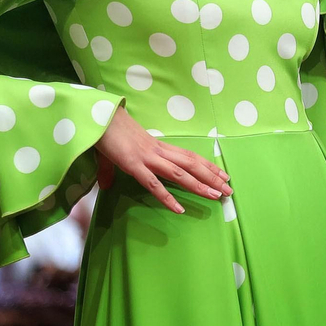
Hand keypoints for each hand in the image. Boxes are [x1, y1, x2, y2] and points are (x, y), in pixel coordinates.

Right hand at [96, 107, 229, 212]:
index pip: (190, 157)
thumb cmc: (106, 132)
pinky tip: (180, 209)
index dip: (208, 166)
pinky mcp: (134, 165)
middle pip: (192, 165)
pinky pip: (154, 185)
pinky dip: (168, 198)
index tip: (224, 175)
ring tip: (216, 197)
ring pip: (180, 174)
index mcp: (158, 147)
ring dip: (200, 186)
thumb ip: (113, 171)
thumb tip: (106, 185)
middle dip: (212, 178)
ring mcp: (148, 158)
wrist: (95, 116)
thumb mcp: (115, 153)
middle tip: (229, 191)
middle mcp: (158, 152)